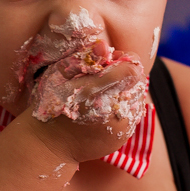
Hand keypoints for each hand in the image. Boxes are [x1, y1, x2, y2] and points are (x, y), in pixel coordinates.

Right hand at [26, 42, 147, 161]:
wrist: (51, 144)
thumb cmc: (52, 105)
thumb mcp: (59, 76)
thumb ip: (84, 60)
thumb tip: (105, 46)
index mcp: (97, 89)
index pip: (132, 64)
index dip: (121, 60)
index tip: (108, 63)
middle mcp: (114, 107)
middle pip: (138, 81)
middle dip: (125, 76)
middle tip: (105, 80)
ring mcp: (121, 124)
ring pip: (138, 97)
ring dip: (126, 91)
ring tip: (105, 95)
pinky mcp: (123, 135)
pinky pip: (134, 114)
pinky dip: (124, 108)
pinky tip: (107, 109)